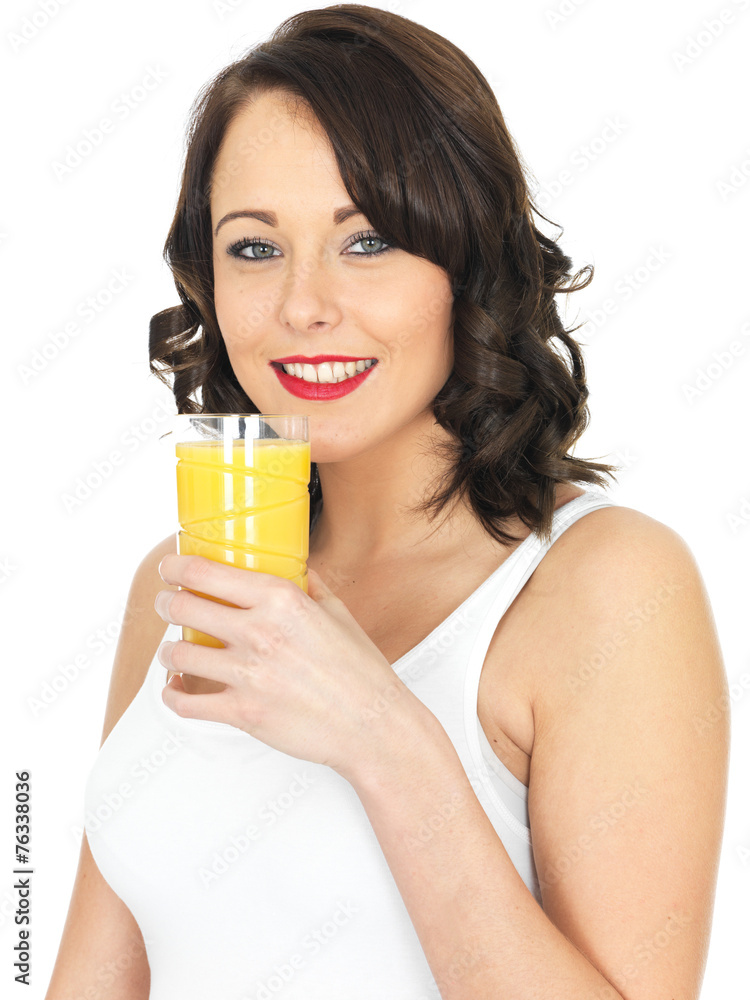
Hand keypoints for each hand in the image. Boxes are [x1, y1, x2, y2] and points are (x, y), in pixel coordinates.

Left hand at [153, 554, 431, 784]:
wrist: (373, 724)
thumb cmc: (360, 670)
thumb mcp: (337, 612)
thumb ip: (308, 585)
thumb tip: (292, 567)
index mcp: (281, 600)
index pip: (207, 573)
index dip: (177, 567)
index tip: (170, 567)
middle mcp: (260, 632)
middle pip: (183, 607)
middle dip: (167, 603)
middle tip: (167, 603)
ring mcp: (248, 675)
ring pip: (178, 653)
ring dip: (169, 650)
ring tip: (174, 649)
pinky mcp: (242, 713)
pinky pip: (185, 702)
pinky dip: (173, 693)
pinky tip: (177, 686)